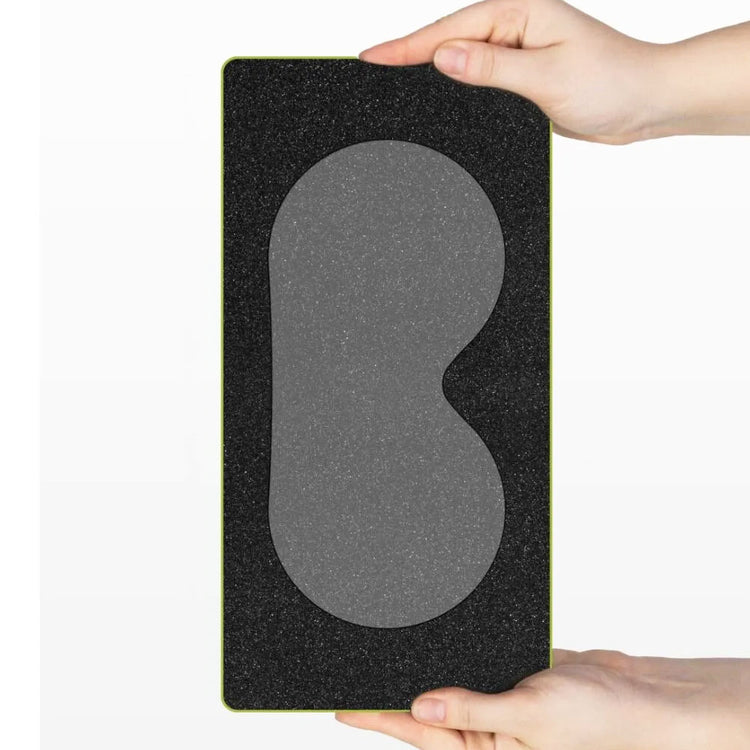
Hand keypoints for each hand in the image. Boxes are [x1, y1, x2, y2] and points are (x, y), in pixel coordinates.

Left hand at [336, 649, 749, 748]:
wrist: (635, 694)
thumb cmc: (595, 720)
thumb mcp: (531, 718)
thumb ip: (473, 710)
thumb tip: (419, 706)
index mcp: (483, 749)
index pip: (418, 733)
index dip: (378, 719)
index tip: (341, 705)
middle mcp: (482, 728)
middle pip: (425, 708)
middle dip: (392, 690)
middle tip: (352, 666)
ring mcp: (493, 700)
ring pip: (444, 682)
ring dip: (420, 667)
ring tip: (382, 647)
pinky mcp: (507, 675)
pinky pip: (470, 663)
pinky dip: (451, 648)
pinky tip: (432, 631)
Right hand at [360, 0, 749, 142]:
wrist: (646, 102)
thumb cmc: (612, 81)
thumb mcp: (546, 74)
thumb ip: (492, 67)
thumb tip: (443, 56)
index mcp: (518, 13)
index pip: (449, 30)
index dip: (406, 46)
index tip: (370, 57)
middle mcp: (514, 27)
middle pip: (447, 40)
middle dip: (408, 55)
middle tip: (369, 69)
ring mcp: (516, 52)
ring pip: (460, 61)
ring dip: (429, 72)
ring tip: (392, 82)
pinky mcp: (521, 77)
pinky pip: (477, 80)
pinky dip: (454, 88)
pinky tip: (439, 98)